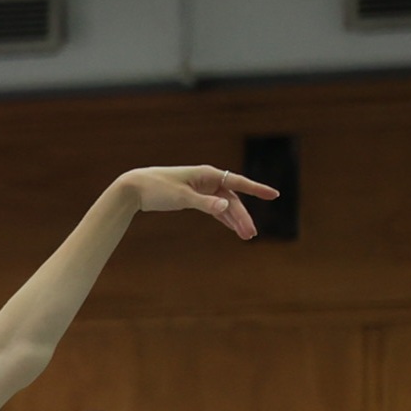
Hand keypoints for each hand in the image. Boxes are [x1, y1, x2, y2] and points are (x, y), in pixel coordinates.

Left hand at [116, 165, 278, 240]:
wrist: (136, 188)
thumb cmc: (158, 189)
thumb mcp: (182, 197)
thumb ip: (205, 203)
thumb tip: (226, 207)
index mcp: (208, 175)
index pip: (239, 182)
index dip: (257, 189)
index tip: (274, 195)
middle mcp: (209, 180)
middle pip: (232, 200)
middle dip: (242, 217)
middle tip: (251, 235)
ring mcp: (202, 189)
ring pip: (225, 206)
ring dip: (234, 220)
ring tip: (246, 236)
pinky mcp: (194, 198)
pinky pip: (214, 209)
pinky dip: (223, 218)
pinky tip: (232, 228)